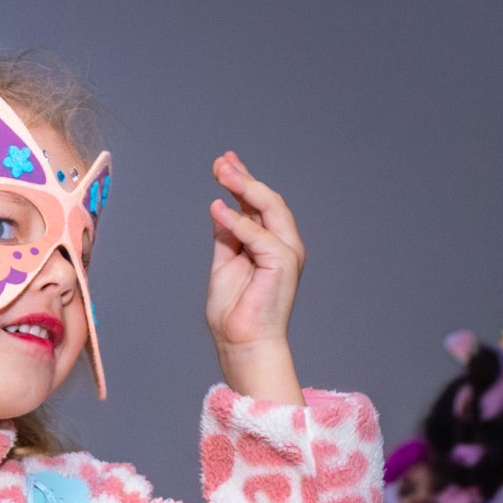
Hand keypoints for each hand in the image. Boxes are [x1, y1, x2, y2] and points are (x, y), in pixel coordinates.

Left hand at [204, 152, 305, 403]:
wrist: (242, 342)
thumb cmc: (234, 310)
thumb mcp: (224, 263)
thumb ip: (227, 236)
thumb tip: (221, 209)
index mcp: (269, 243)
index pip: (256, 205)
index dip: (241, 182)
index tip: (223, 163)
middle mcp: (283, 243)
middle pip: (265, 201)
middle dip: (243, 178)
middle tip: (222, 161)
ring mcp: (286, 251)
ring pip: (268, 209)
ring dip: (244, 187)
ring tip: (222, 170)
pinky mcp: (282, 262)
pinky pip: (257, 235)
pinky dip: (237, 221)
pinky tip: (217, 207)